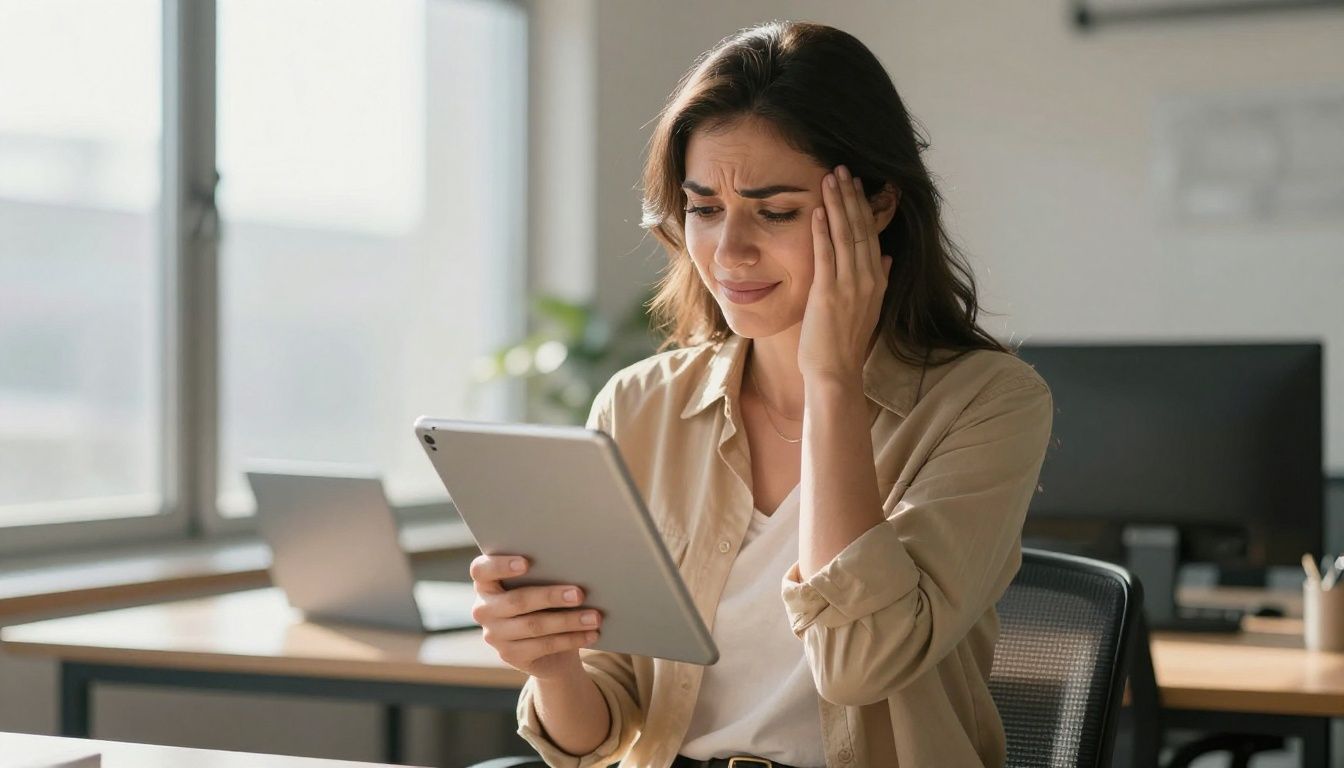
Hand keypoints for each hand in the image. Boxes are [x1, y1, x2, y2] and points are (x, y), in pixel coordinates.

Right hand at [469, 554, 601, 680]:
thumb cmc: (545, 602)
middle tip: (579, 593)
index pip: (481, 570)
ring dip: (568, 620)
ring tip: (595, 617)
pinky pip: (544, 645)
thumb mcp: (541, 585)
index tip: (526, 562)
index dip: (501, 565)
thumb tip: (576, 565)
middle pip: (516, 601)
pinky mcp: (510, 655)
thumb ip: (545, 574)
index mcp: (486, 583)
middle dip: (550, 596)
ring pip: (534, 625)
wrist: (548, 647)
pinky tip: (591, 633)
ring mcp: (494, 635)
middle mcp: (484, 609)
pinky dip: (571, 639)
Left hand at [798, 165, 891, 384]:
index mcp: (877, 280)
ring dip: (838, 205)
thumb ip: (877, 281)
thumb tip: (884, 258)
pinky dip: (823, 231)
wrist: (835, 372)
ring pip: (846, 236)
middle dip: (852, 196)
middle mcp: (868, 279)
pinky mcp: (828, 294)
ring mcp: (849, 286)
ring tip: (830, 178)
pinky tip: (819, 211)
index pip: (871, 234)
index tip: (856, 183)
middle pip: (861, 228)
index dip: (863, 206)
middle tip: (842, 168)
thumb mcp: (867, 308)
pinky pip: (826, 255)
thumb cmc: (844, 342)